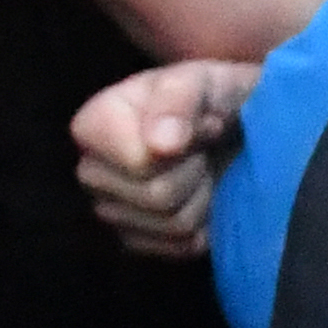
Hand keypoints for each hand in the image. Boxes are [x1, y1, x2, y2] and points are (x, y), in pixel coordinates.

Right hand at [74, 57, 257, 257]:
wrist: (236, 126)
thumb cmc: (214, 97)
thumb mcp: (203, 80)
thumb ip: (178, 100)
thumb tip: (159, 145)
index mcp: (92, 125)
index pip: (140, 163)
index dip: (185, 145)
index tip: (201, 122)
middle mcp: (91, 172)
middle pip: (156, 196)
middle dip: (195, 171)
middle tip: (204, 148)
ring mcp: (112, 211)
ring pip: (172, 224)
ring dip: (204, 196)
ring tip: (203, 167)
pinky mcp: (137, 240)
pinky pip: (180, 248)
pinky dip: (205, 224)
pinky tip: (202, 195)